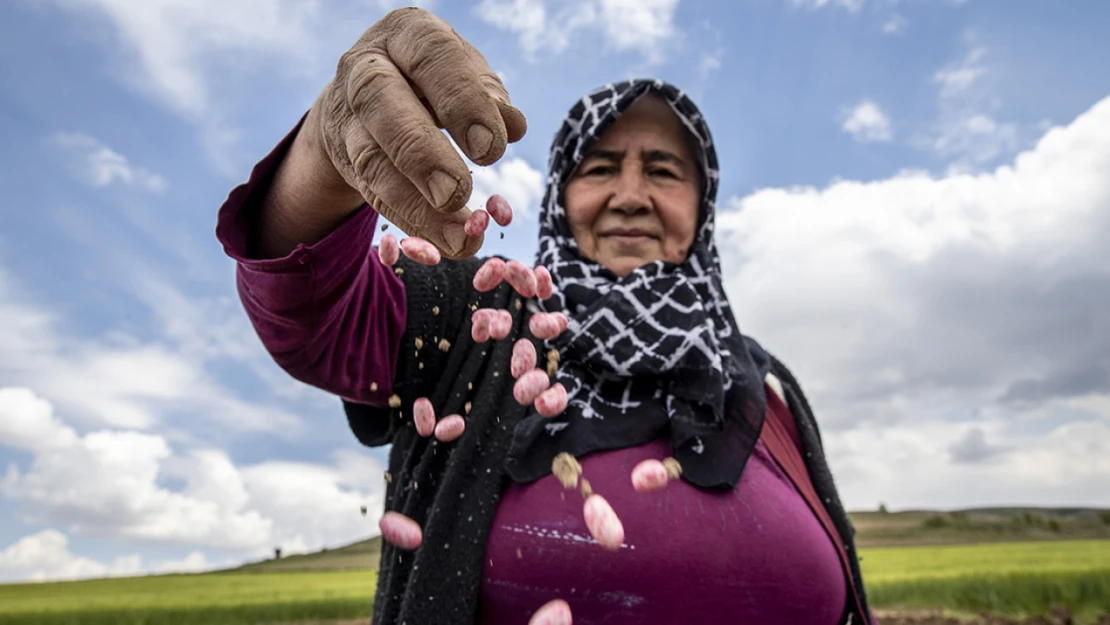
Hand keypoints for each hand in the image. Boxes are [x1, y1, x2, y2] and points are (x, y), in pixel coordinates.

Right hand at [306, 8, 526, 258]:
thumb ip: (487, 96)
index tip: (493, 148)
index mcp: (406, 34)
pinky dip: (411, 221)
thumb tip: (513, 125)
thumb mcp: (463, 75)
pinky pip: (372, 193)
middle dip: (422, 151)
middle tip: (460, 194)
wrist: (369, 94)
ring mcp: (346, 114)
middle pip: (381, 102)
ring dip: (415, 203)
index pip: (432, 58)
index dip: (461, 102)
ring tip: (461, 236)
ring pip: (371, 158)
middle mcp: (365, 67)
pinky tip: (446, 242)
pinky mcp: (342, 158)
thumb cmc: (434, 79)